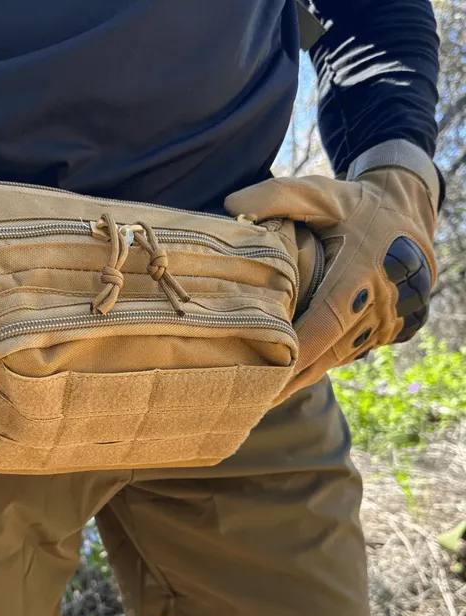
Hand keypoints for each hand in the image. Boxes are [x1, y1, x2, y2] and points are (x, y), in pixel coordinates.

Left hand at [225, 140, 438, 401]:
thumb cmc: (354, 204)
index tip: (262, 373)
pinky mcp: (389, 331)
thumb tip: (231, 207)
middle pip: (327, 354)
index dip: (295, 352)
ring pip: (336, 359)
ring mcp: (387, 322)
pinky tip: (287, 379)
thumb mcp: (319, 192)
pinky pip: (347, 354)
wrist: (410, 213)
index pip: (325, 323)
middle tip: (248, 399)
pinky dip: (319, 364)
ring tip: (260, 395)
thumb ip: (275, 196)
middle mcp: (380, 304)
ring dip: (302, 378)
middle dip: (289, 380)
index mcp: (363, 273)